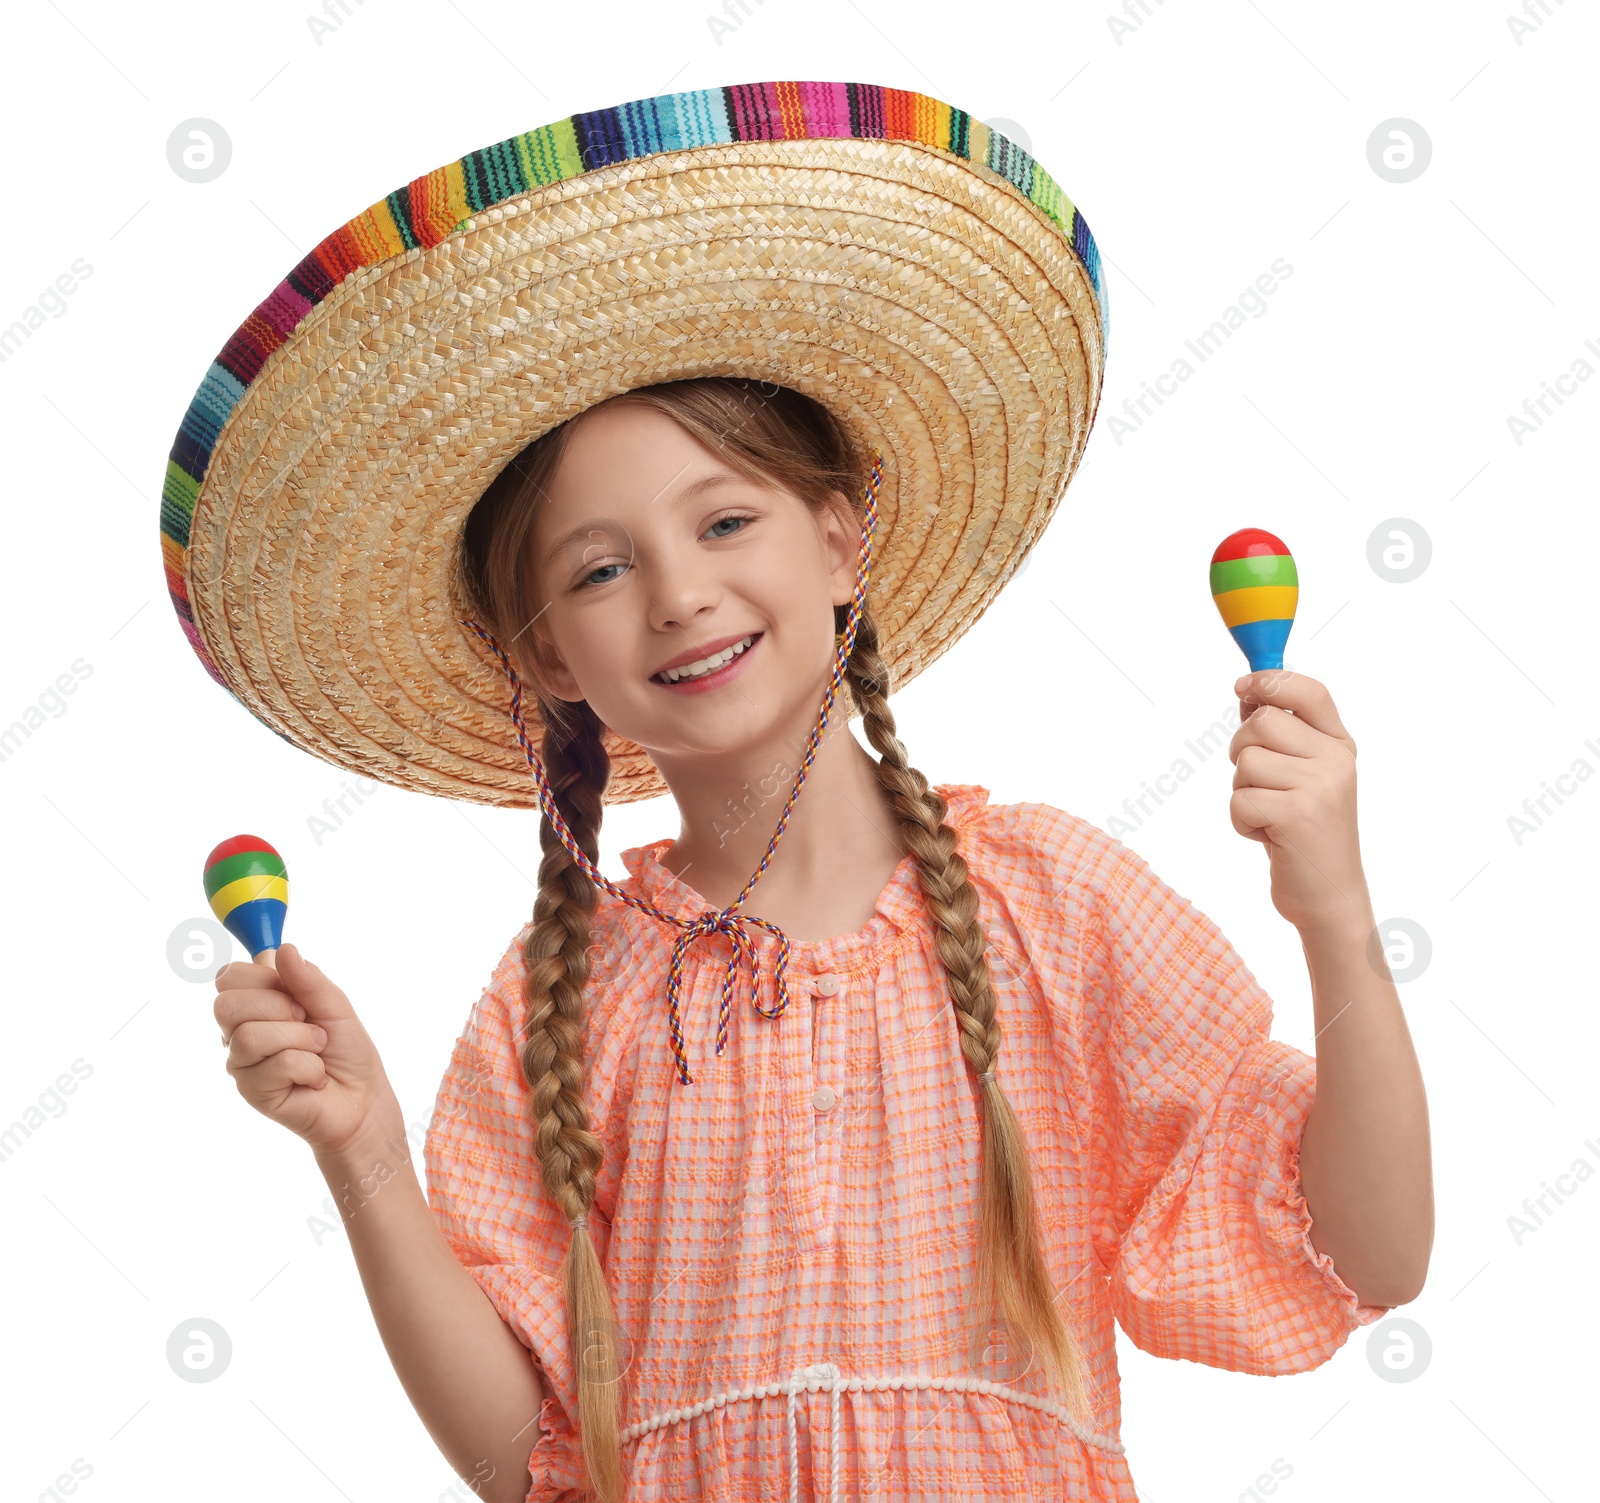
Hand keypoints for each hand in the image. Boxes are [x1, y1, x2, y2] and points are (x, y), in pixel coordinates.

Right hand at [214, 943, 400, 1159]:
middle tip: (306, 1022)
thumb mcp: (334, 1004)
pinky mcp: (252, 1093)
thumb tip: (283, 949)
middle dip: (277, 1008)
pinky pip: (275, 1065)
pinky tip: (314, 1077)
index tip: (294, 992)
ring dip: (300, 1040)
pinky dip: (308, 1067)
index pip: (229, 976)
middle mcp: (240, 1032)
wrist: (363, 1098)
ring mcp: (242, 1064)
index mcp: (256, 1004)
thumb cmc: (346, 1051)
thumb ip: (307, 978)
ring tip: (316, 1051)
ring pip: (249, 1036)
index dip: (262, 977)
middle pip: (226, 1005)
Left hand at [1228, 669, 1371, 935]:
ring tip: (1271, 814)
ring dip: (1243, 792)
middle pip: (1260, 723)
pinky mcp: (1297, 815)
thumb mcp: (1305, 776)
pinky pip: (1239, 799)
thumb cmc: (1305, 831)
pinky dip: (1242, 821)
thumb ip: (1283, 735)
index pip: (1309, 692)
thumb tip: (1247, 689)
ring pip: (1245, 761)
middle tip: (1261, 784)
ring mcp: (1320, 786)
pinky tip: (1269, 836)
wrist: (1329, 894)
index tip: (1242, 687)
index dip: (1270, 681)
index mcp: (1340, 745)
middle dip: (1242, 751)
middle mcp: (1336, 761)